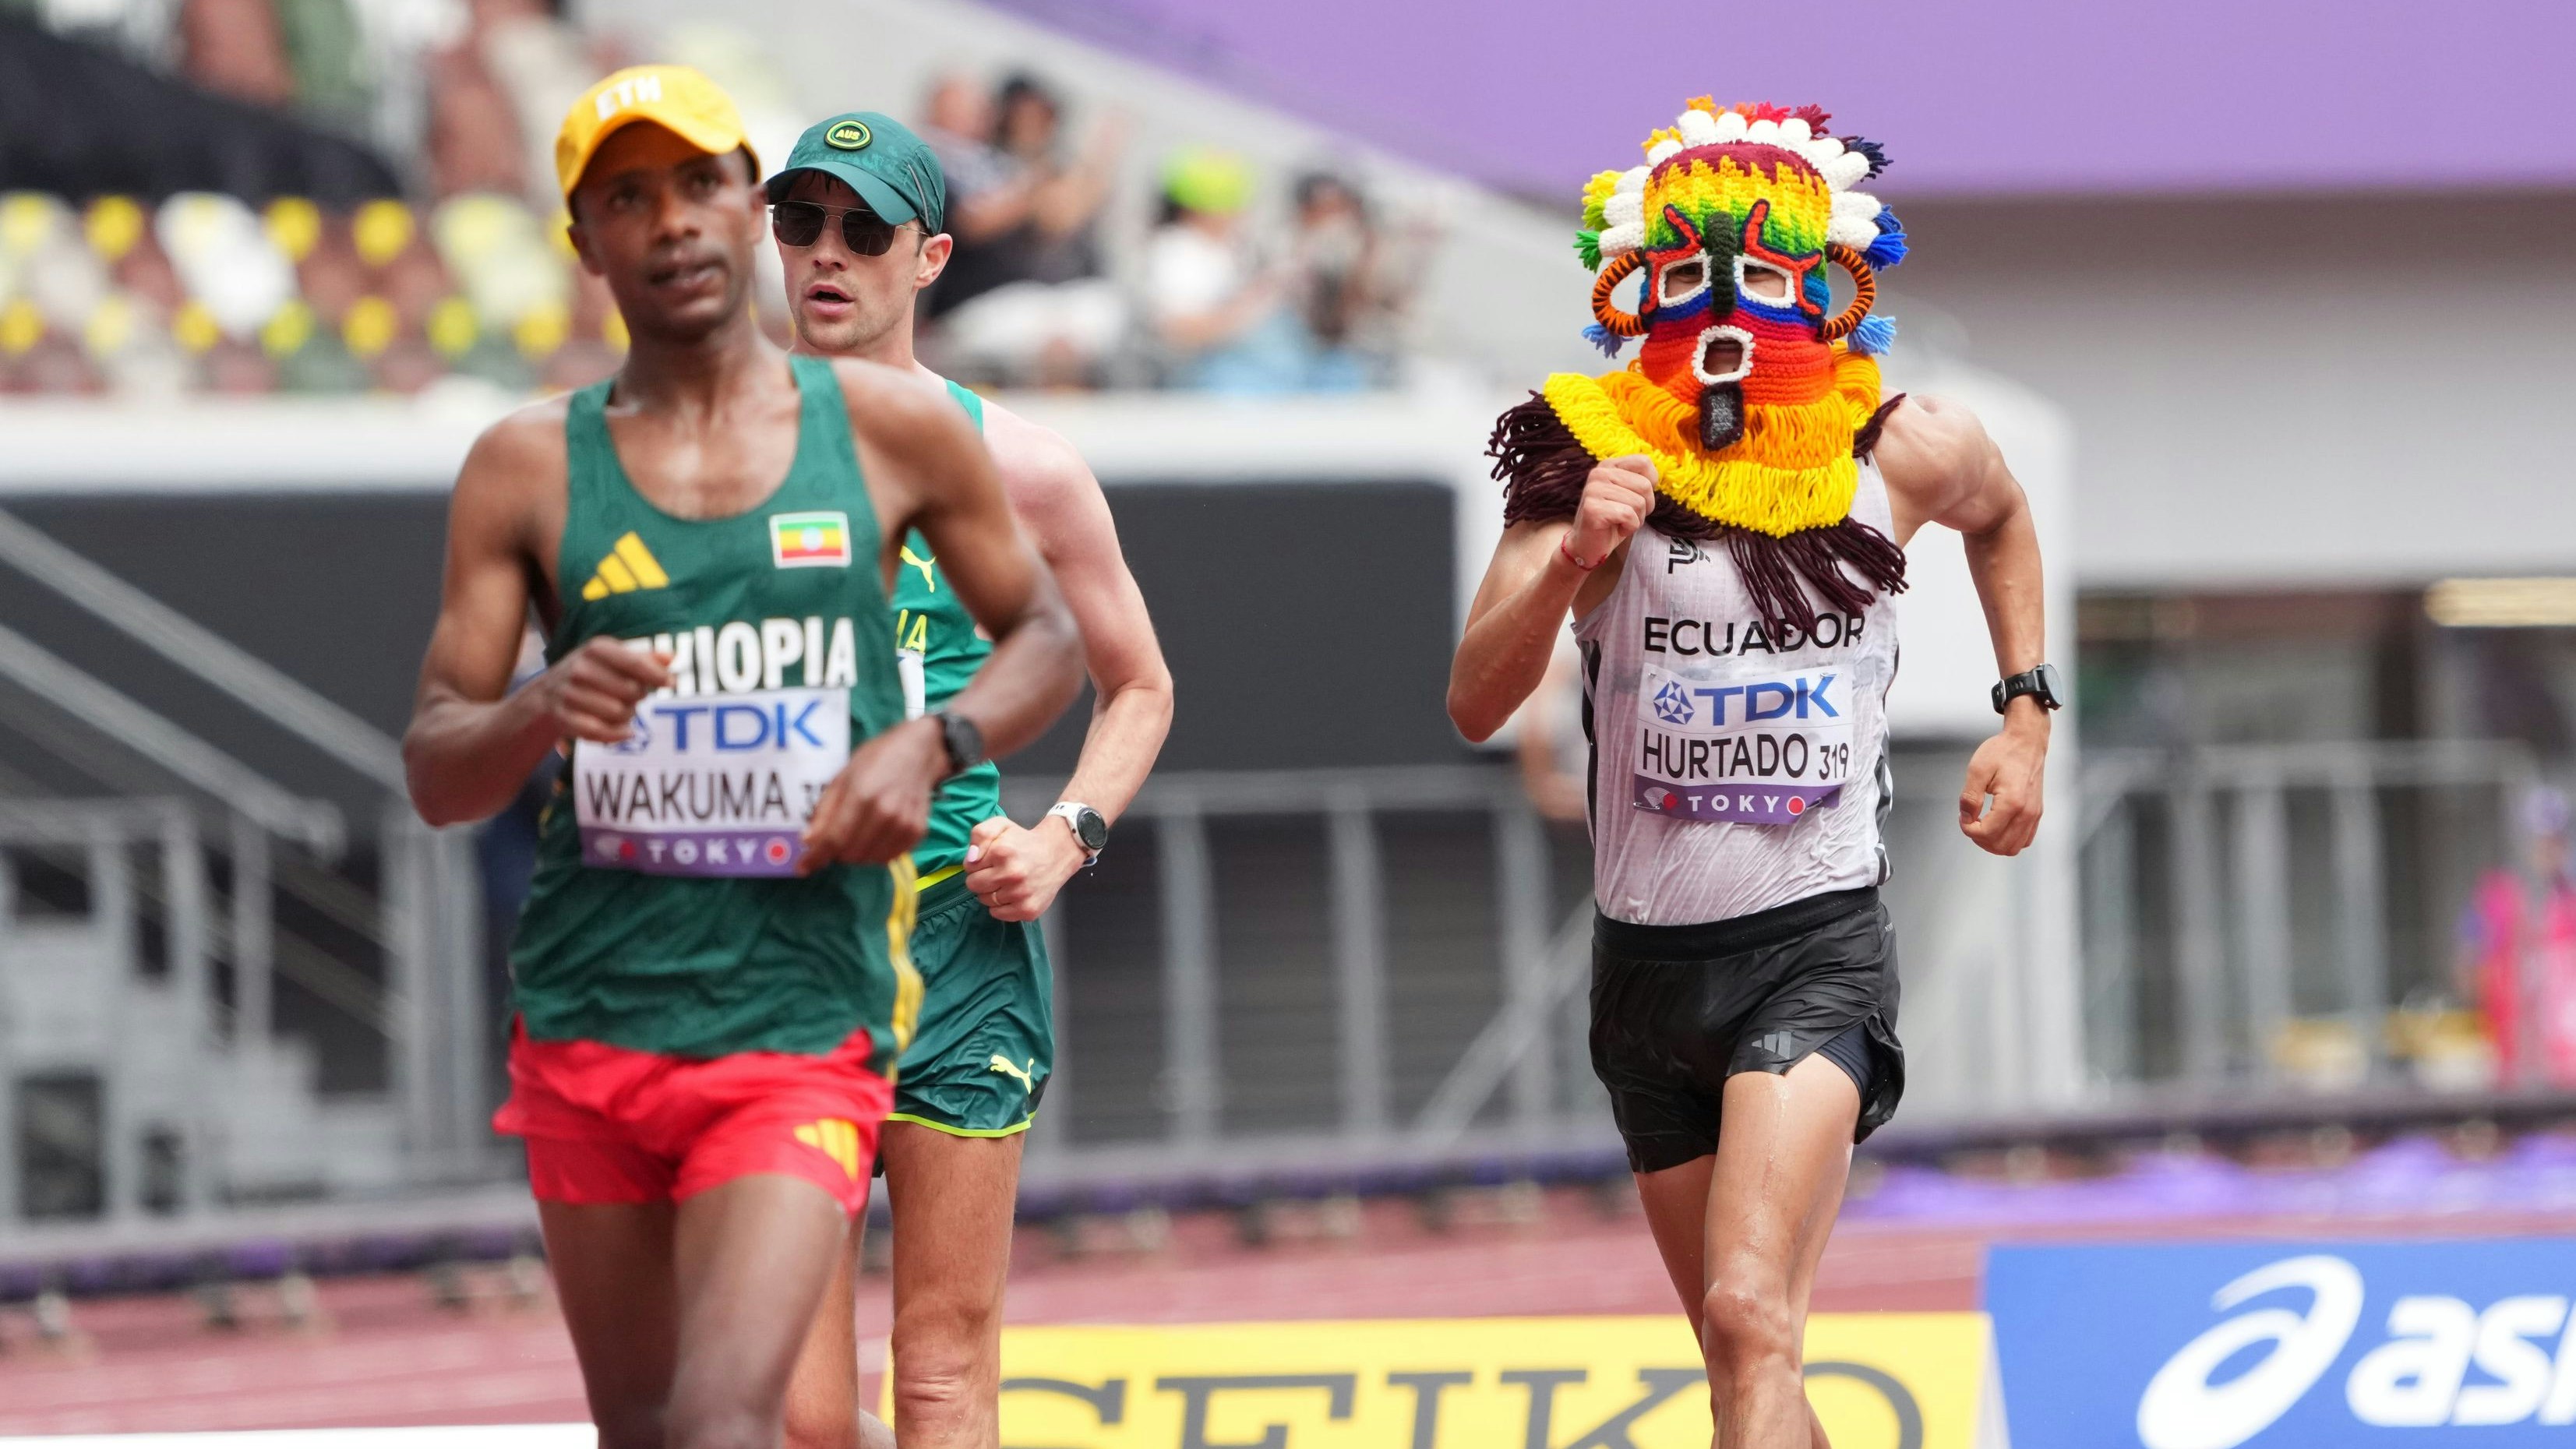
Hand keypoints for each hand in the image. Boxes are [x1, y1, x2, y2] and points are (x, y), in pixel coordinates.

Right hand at [537, 637, 669, 742]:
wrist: (547, 693)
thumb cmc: (593, 672)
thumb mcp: (614, 658)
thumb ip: (644, 658)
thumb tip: (672, 657)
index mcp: (596, 649)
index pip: (634, 663)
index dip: (656, 675)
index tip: (671, 683)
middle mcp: (580, 668)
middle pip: (631, 691)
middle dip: (638, 696)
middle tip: (632, 696)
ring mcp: (569, 693)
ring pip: (618, 713)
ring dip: (627, 716)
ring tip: (621, 710)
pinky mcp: (563, 717)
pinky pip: (600, 731)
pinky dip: (616, 734)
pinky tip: (625, 732)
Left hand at [801, 716, 945, 870]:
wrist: (919, 752)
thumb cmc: (876, 759)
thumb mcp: (842, 778)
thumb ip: (825, 811)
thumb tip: (809, 842)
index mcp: (862, 796)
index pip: (834, 839)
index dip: (816, 857)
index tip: (803, 867)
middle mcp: (885, 814)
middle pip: (850, 854)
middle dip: (837, 849)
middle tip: (839, 832)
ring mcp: (904, 825)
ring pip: (868, 859)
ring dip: (857, 852)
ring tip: (860, 830)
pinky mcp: (917, 832)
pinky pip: (888, 857)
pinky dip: (876, 851)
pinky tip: (877, 833)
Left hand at [962, 814, 1086, 921]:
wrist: (1057, 853)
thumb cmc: (1023, 840)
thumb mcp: (1000, 825)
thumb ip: (980, 835)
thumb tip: (970, 860)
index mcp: (1002, 852)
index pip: (969, 867)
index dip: (978, 863)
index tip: (990, 860)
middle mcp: (1012, 874)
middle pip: (973, 885)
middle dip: (981, 878)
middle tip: (997, 872)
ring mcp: (1021, 894)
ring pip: (985, 901)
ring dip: (991, 893)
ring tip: (1006, 882)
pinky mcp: (1028, 909)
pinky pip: (998, 914)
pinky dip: (1001, 906)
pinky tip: (1012, 894)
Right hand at [1565, 454, 1656, 568]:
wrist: (1588, 546)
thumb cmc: (1613, 521)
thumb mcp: (1628, 494)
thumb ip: (1639, 480)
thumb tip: (1655, 478)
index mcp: (1608, 466)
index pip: (1644, 462)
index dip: (1651, 484)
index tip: (1638, 498)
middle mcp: (1599, 473)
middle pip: (1645, 485)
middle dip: (1645, 506)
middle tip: (1628, 516)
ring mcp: (1593, 490)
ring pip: (1638, 502)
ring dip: (1636, 519)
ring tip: (1621, 523)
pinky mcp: (1593, 508)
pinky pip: (1628, 516)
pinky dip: (1629, 527)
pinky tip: (1617, 529)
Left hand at [1958, 707, 2047, 855]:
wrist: (2026, 741)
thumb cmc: (2003, 752)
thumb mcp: (1977, 770)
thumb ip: (1970, 797)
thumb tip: (1966, 818)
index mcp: (2012, 802)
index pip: (1987, 833)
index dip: (1968, 829)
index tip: (1963, 817)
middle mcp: (2027, 812)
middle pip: (2000, 846)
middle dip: (1979, 839)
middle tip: (1970, 823)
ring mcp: (2034, 814)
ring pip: (2013, 848)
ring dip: (1994, 843)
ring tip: (1982, 826)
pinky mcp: (2037, 813)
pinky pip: (2024, 840)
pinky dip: (2008, 839)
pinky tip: (1996, 826)